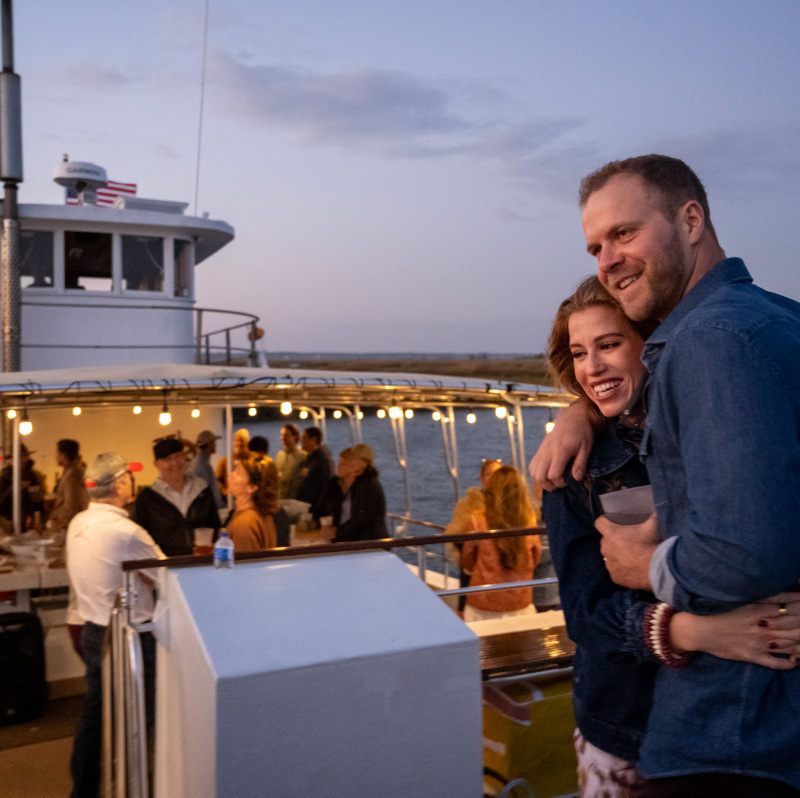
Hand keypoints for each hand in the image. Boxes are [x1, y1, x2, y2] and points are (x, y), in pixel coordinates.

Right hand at [529, 402, 594, 490]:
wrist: (573, 417)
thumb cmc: (582, 433)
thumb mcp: (586, 448)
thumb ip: (580, 465)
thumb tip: (576, 479)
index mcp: (560, 450)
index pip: (553, 474)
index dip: (560, 482)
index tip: (568, 481)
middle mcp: (547, 451)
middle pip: (539, 476)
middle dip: (549, 485)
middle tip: (560, 484)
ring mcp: (541, 450)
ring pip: (533, 472)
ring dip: (542, 480)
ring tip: (554, 480)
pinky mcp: (539, 449)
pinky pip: (532, 465)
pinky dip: (537, 473)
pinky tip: (548, 472)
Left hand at [596, 513, 658, 589]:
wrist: (659, 570)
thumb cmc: (653, 544)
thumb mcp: (653, 524)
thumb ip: (652, 513)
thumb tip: (657, 505)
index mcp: (611, 533)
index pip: (599, 523)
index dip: (605, 521)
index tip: (611, 522)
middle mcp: (606, 548)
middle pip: (606, 541)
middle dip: (614, 540)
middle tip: (629, 541)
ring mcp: (609, 564)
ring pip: (610, 556)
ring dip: (617, 555)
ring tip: (632, 556)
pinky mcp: (614, 577)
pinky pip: (615, 570)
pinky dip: (622, 569)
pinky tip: (633, 568)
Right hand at [670, 593, 799, 668]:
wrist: (695, 630)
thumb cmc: (713, 610)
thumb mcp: (736, 598)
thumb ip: (757, 596)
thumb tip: (776, 594)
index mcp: (758, 609)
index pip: (789, 605)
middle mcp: (762, 626)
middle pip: (794, 626)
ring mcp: (759, 643)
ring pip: (790, 644)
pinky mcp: (753, 656)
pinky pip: (776, 662)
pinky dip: (788, 663)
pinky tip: (794, 660)